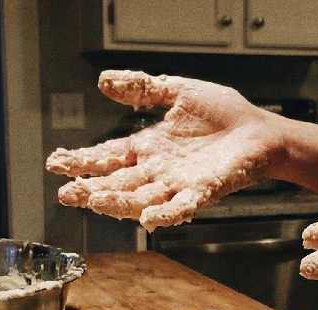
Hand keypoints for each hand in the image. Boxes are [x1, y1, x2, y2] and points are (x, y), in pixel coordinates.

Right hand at [46, 71, 284, 230]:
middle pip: (117, 183)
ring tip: (95, 201)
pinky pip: (181, 207)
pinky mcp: (203, 192)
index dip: (82, 160)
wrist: (261, 130)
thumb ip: (144, 89)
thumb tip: (105, 80)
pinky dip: (165, 215)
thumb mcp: (179, 92)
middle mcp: (158, 170)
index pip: (108, 156)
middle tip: (65, 193)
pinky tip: (148, 220)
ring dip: (117, 203)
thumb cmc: (225, 114)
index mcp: (149, 147)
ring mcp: (178, 184)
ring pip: (141, 199)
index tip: (56, 162)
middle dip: (90, 188)